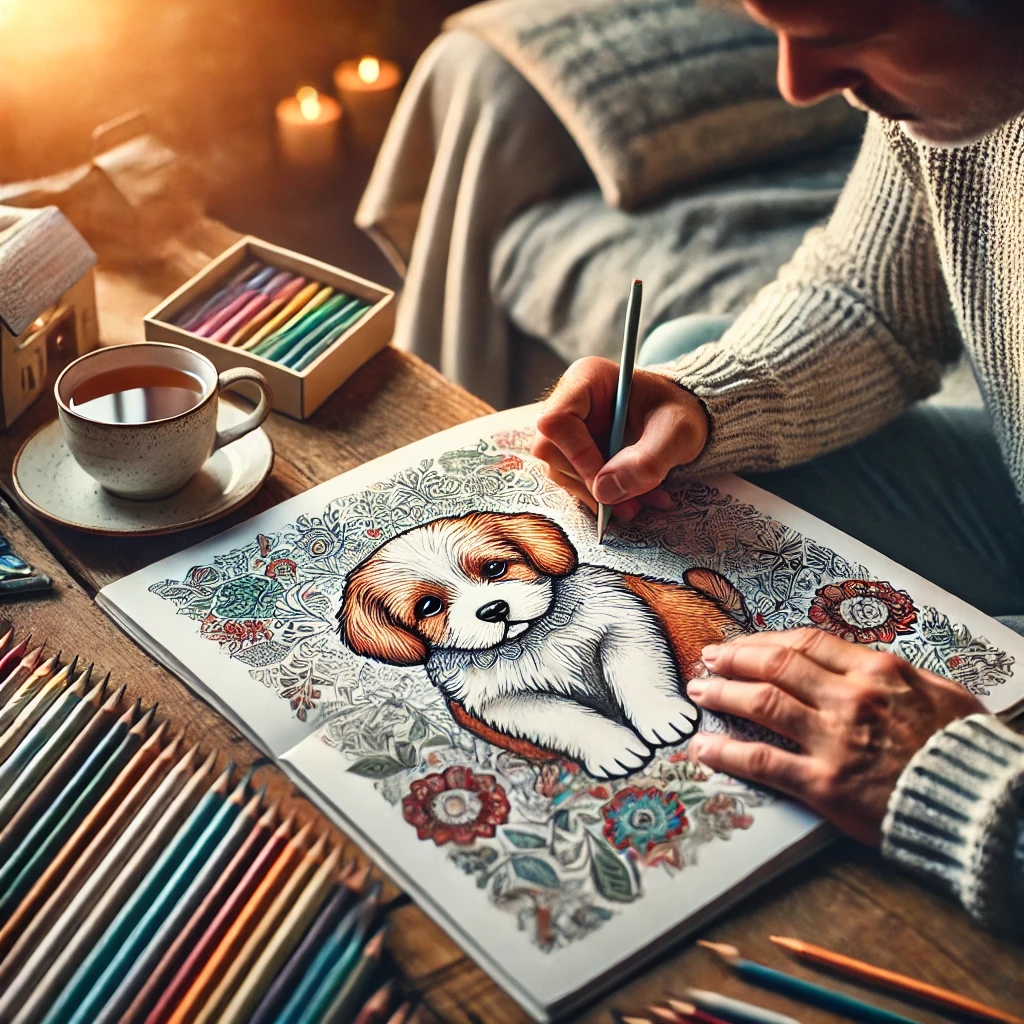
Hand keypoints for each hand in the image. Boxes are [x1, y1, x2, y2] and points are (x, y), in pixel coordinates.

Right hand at [532, 357, 708, 520]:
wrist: (680, 420)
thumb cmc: (679, 413)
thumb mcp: (677, 433)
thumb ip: (646, 461)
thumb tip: (603, 492)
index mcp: (587, 379)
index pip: (557, 421)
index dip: (577, 455)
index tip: (607, 481)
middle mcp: (568, 401)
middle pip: (552, 451)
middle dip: (590, 484)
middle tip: (628, 506)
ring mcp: (567, 429)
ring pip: (560, 472)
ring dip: (598, 497)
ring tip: (637, 505)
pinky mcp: (571, 452)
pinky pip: (573, 481)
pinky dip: (602, 498)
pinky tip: (630, 500)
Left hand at [686, 628, 985, 843]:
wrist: (983, 805)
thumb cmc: (963, 750)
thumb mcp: (937, 694)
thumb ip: (891, 676)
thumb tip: (859, 665)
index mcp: (877, 671)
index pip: (806, 643)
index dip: (766, 641)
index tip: (743, 644)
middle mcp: (850, 698)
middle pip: (776, 666)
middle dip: (735, 659)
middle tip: (708, 660)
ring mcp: (835, 740)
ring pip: (762, 704)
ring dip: (723, 694)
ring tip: (699, 692)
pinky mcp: (825, 784)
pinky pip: (764, 761)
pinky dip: (728, 751)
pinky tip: (704, 747)